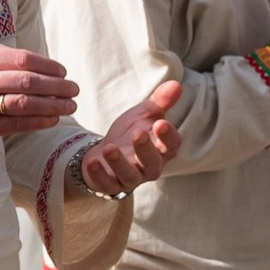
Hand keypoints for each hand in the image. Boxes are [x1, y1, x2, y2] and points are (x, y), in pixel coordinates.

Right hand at [0, 46, 79, 175]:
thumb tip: (27, 59)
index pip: (22, 59)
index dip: (48, 65)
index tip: (62, 71)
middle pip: (28, 81)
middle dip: (57, 86)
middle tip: (74, 89)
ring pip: (25, 103)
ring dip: (53, 105)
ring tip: (69, 106)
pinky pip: (14, 124)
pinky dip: (37, 122)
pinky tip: (51, 120)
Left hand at [81, 80, 183, 195]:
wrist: (106, 152)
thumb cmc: (130, 133)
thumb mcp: (144, 114)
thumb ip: (160, 101)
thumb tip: (176, 84)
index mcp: (162, 149)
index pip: (172, 145)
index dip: (169, 136)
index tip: (162, 122)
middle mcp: (149, 167)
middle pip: (152, 163)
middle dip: (146, 149)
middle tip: (138, 133)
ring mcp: (130, 178)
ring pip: (130, 177)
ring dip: (120, 163)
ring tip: (110, 148)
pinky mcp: (111, 185)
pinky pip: (107, 185)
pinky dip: (99, 175)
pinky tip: (92, 162)